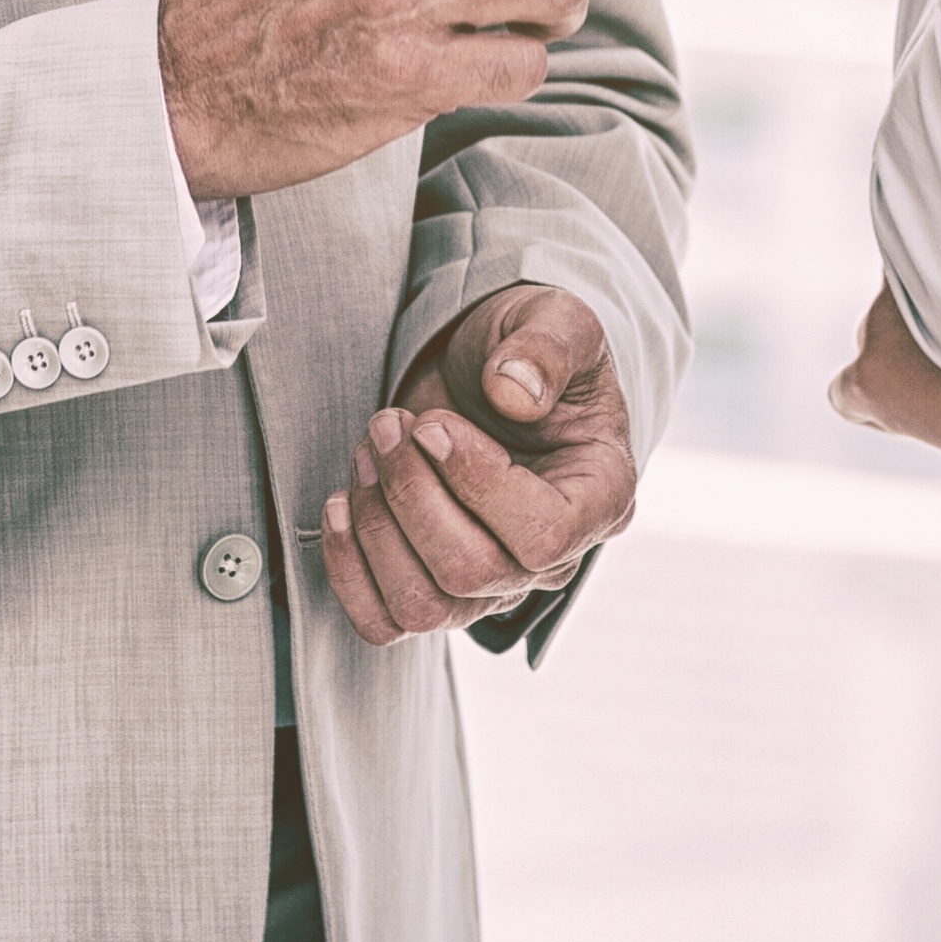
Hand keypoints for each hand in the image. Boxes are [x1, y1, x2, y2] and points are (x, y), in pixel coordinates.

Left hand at [321, 282, 637, 640]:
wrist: (489, 371)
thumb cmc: (527, 347)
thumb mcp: (555, 319)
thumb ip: (547, 346)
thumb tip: (513, 392)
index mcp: (600, 496)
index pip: (543, 535)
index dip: (476, 484)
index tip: (432, 423)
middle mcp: (553, 557)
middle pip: (471, 573)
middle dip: (411, 494)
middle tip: (388, 425)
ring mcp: (493, 582)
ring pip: (424, 606)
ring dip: (376, 527)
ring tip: (367, 452)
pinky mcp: (438, 588)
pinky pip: (386, 623)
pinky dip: (349, 571)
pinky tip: (340, 504)